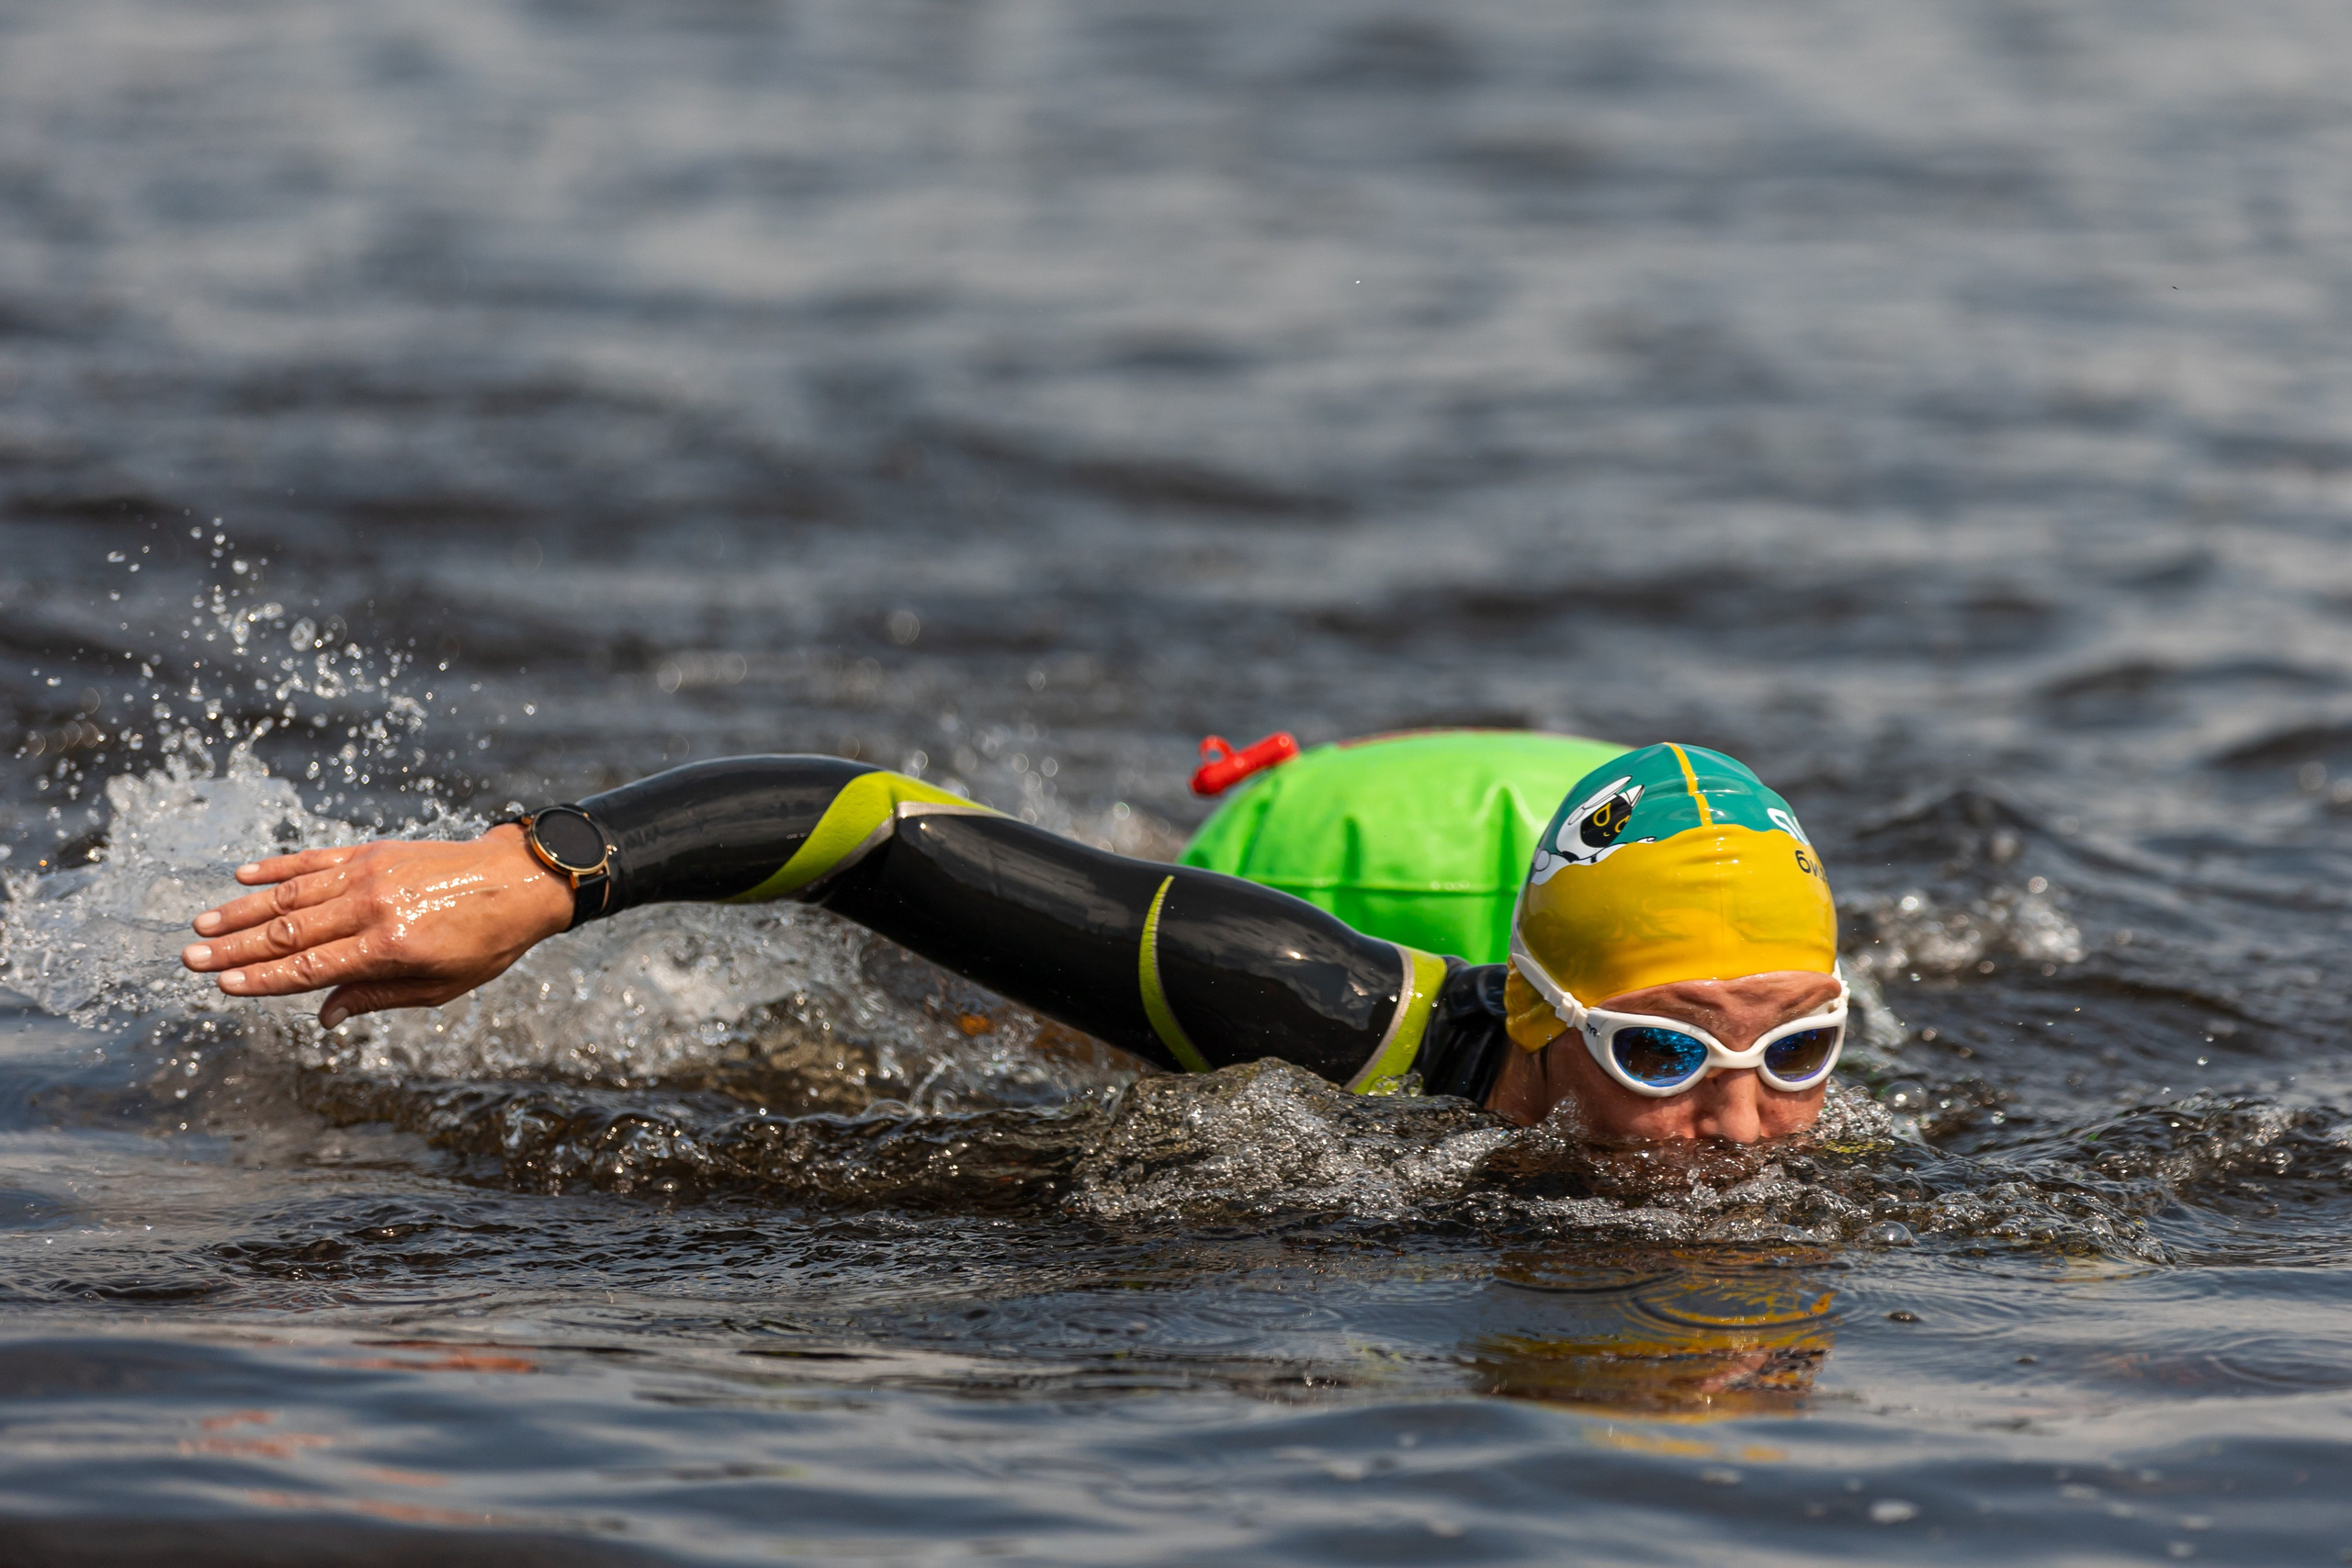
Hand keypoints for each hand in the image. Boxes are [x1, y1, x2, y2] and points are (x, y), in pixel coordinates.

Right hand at [180, 825, 576, 1028]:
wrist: (518, 880)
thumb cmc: (484, 943)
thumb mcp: (440, 987)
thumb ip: (377, 997)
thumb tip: (324, 1017)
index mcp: (390, 946)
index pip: (311, 966)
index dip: (264, 978)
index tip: (222, 985)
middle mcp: (373, 907)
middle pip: (289, 931)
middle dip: (235, 948)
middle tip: (189, 958)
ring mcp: (370, 874)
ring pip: (292, 894)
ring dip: (243, 910)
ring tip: (202, 923)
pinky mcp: (373, 852)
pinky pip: (316, 861)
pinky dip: (277, 868)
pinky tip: (242, 876)